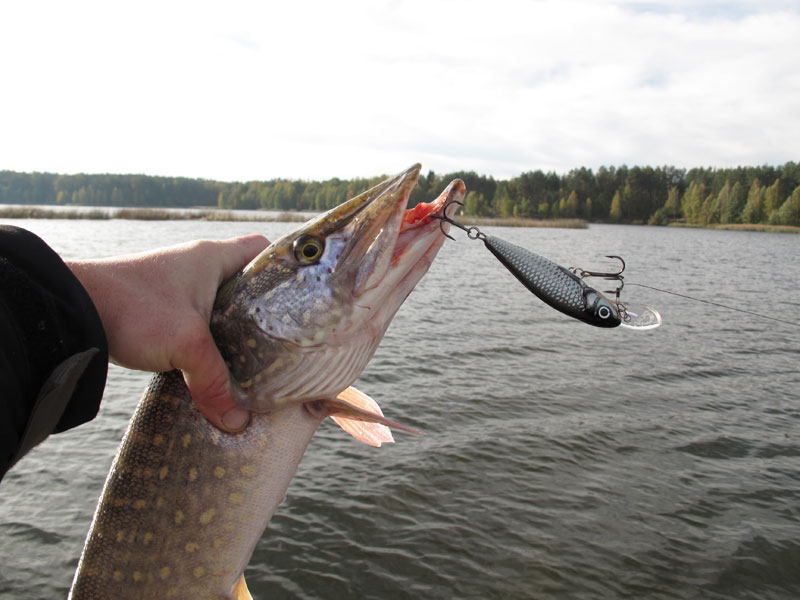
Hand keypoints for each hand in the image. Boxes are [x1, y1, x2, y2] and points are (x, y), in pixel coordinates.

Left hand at [68, 235, 269, 431]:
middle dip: (262, 310)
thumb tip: (238, 423)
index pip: (263, 251)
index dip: (285, 270)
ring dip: (233, 329)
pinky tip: (216, 363)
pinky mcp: (160, 307)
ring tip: (255, 357)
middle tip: (284, 339)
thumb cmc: (134, 308)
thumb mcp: (185, 346)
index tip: (300, 299)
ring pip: (220, 305)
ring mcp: (177, 285)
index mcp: (213, 257)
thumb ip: (215, 384)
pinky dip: (208, 339)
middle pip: (245, 282)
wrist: (72, 310)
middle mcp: (197, 265)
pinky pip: (197, 320)